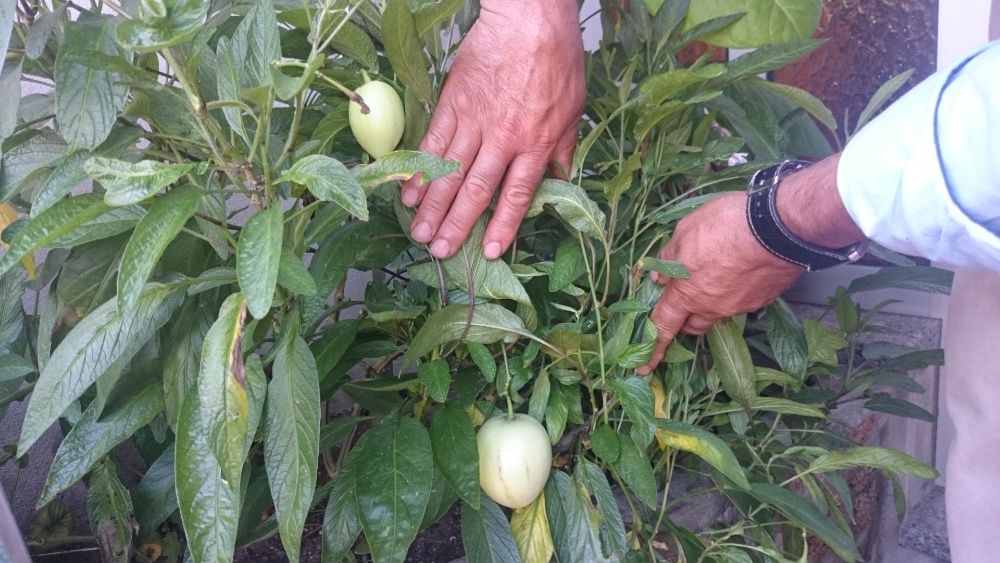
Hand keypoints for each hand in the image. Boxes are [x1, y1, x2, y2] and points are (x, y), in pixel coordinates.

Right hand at [400, 0, 584, 259]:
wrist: (528, 19)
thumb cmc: (557, 60)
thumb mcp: (573, 108)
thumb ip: (563, 147)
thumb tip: (561, 179)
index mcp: (536, 143)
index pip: (518, 195)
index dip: (504, 226)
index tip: (490, 251)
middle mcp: (503, 138)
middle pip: (476, 191)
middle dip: (456, 225)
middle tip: (438, 251)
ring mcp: (474, 121)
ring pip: (450, 172)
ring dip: (432, 206)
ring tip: (419, 232)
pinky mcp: (453, 103)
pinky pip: (433, 142)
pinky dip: (419, 169)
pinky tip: (407, 191)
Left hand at [636, 192, 804, 374]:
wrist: (778, 228)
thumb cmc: (725, 225)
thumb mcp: (685, 231)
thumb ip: (669, 257)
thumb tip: (659, 275)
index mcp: (687, 294)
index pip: (663, 327)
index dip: (651, 349)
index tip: (644, 369)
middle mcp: (712, 307)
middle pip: (692, 325)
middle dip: (684, 318)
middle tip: (684, 300)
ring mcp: (740, 306)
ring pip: (718, 313)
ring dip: (711, 303)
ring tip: (717, 275)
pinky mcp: (763, 299)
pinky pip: (742, 302)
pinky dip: (736, 291)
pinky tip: (742, 269)